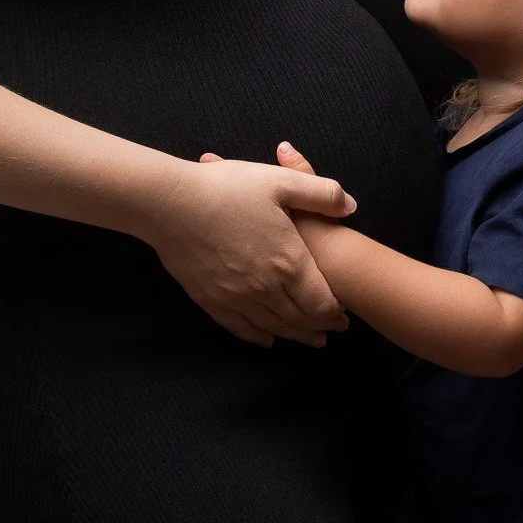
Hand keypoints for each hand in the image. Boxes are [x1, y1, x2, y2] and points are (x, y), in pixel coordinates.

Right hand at [154, 153, 354, 348]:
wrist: (172, 203)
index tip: (345, 316)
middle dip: (320, 328)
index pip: (321, 301)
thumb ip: (322, 194)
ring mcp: (237, 298)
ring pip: (273, 327)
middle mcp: (265, 288)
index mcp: (288, 261)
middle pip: (300, 320)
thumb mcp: (280, 182)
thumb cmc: (227, 188)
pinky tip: (266, 339)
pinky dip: (258, 337)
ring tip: (309, 340)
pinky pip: (241, 329)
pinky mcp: (211, 301)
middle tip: (332, 331)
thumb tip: (351, 206)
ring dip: (294, 336)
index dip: (336, 312)